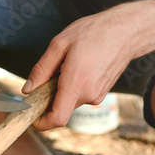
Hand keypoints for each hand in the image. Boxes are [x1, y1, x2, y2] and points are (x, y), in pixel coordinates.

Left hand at [24, 8, 137, 130]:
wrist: (126, 32)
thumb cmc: (94, 33)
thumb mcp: (60, 44)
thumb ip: (41, 69)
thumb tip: (28, 89)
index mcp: (77, 83)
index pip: (58, 118)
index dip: (42, 123)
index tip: (33, 115)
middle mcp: (89, 95)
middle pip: (61, 107)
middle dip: (50, 95)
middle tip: (51, 72)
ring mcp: (97, 96)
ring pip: (70, 100)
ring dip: (63, 88)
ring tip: (70, 63)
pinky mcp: (101, 93)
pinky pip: (81, 95)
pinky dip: (74, 85)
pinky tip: (81, 65)